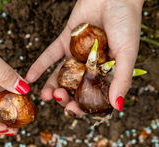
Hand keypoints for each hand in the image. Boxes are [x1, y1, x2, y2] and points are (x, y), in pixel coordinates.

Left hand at [25, 0, 143, 113]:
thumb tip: (117, 107)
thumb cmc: (127, 23)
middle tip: (59, 99)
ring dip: (52, 86)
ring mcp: (76, 54)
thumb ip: (122, 80)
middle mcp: (90, 66)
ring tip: (45, 95)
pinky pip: (50, 56)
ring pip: (61, 75)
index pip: (93, 96)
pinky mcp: (65, 41)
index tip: (73, 110)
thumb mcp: (127, 54)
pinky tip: (30, 77)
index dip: (83, 106)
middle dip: (65, 97)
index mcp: (107, 73)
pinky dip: (39, 66)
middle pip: (75, 88)